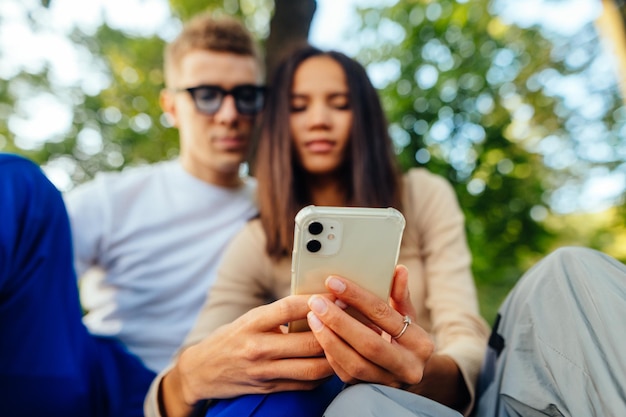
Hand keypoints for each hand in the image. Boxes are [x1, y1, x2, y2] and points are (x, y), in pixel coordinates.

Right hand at [162, 295, 333, 416]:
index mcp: (252, 323)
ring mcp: (264, 371)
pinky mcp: (269, 388)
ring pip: (312, 367)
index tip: (336, 295)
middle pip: (308, 341)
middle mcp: (258, 347)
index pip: (289, 308)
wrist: (202, 370)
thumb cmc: (231, 338)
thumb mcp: (249, 319)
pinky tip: (332, 364)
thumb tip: (316, 304)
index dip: (316, 301)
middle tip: (353, 323)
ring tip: (347, 345)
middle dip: (335, 332)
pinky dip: (323, 375)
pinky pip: (305, 384)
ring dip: (335, 356)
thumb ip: (278, 314)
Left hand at [305, 265, 433, 387]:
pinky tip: (319, 336)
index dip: (358, 297)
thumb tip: (398, 269)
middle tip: (316, 302)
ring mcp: (389, 382)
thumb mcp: (407, 316)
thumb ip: (400, 294)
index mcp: (420, 343)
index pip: (385, 315)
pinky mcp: (370, 390)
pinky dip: (330, 354)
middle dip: (339, 321)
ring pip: (355, 363)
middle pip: (369, 343)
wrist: (408, 371)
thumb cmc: (404, 336)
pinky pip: (346, 374)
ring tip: (312, 318)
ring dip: (329, 339)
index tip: (333, 282)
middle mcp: (408, 367)